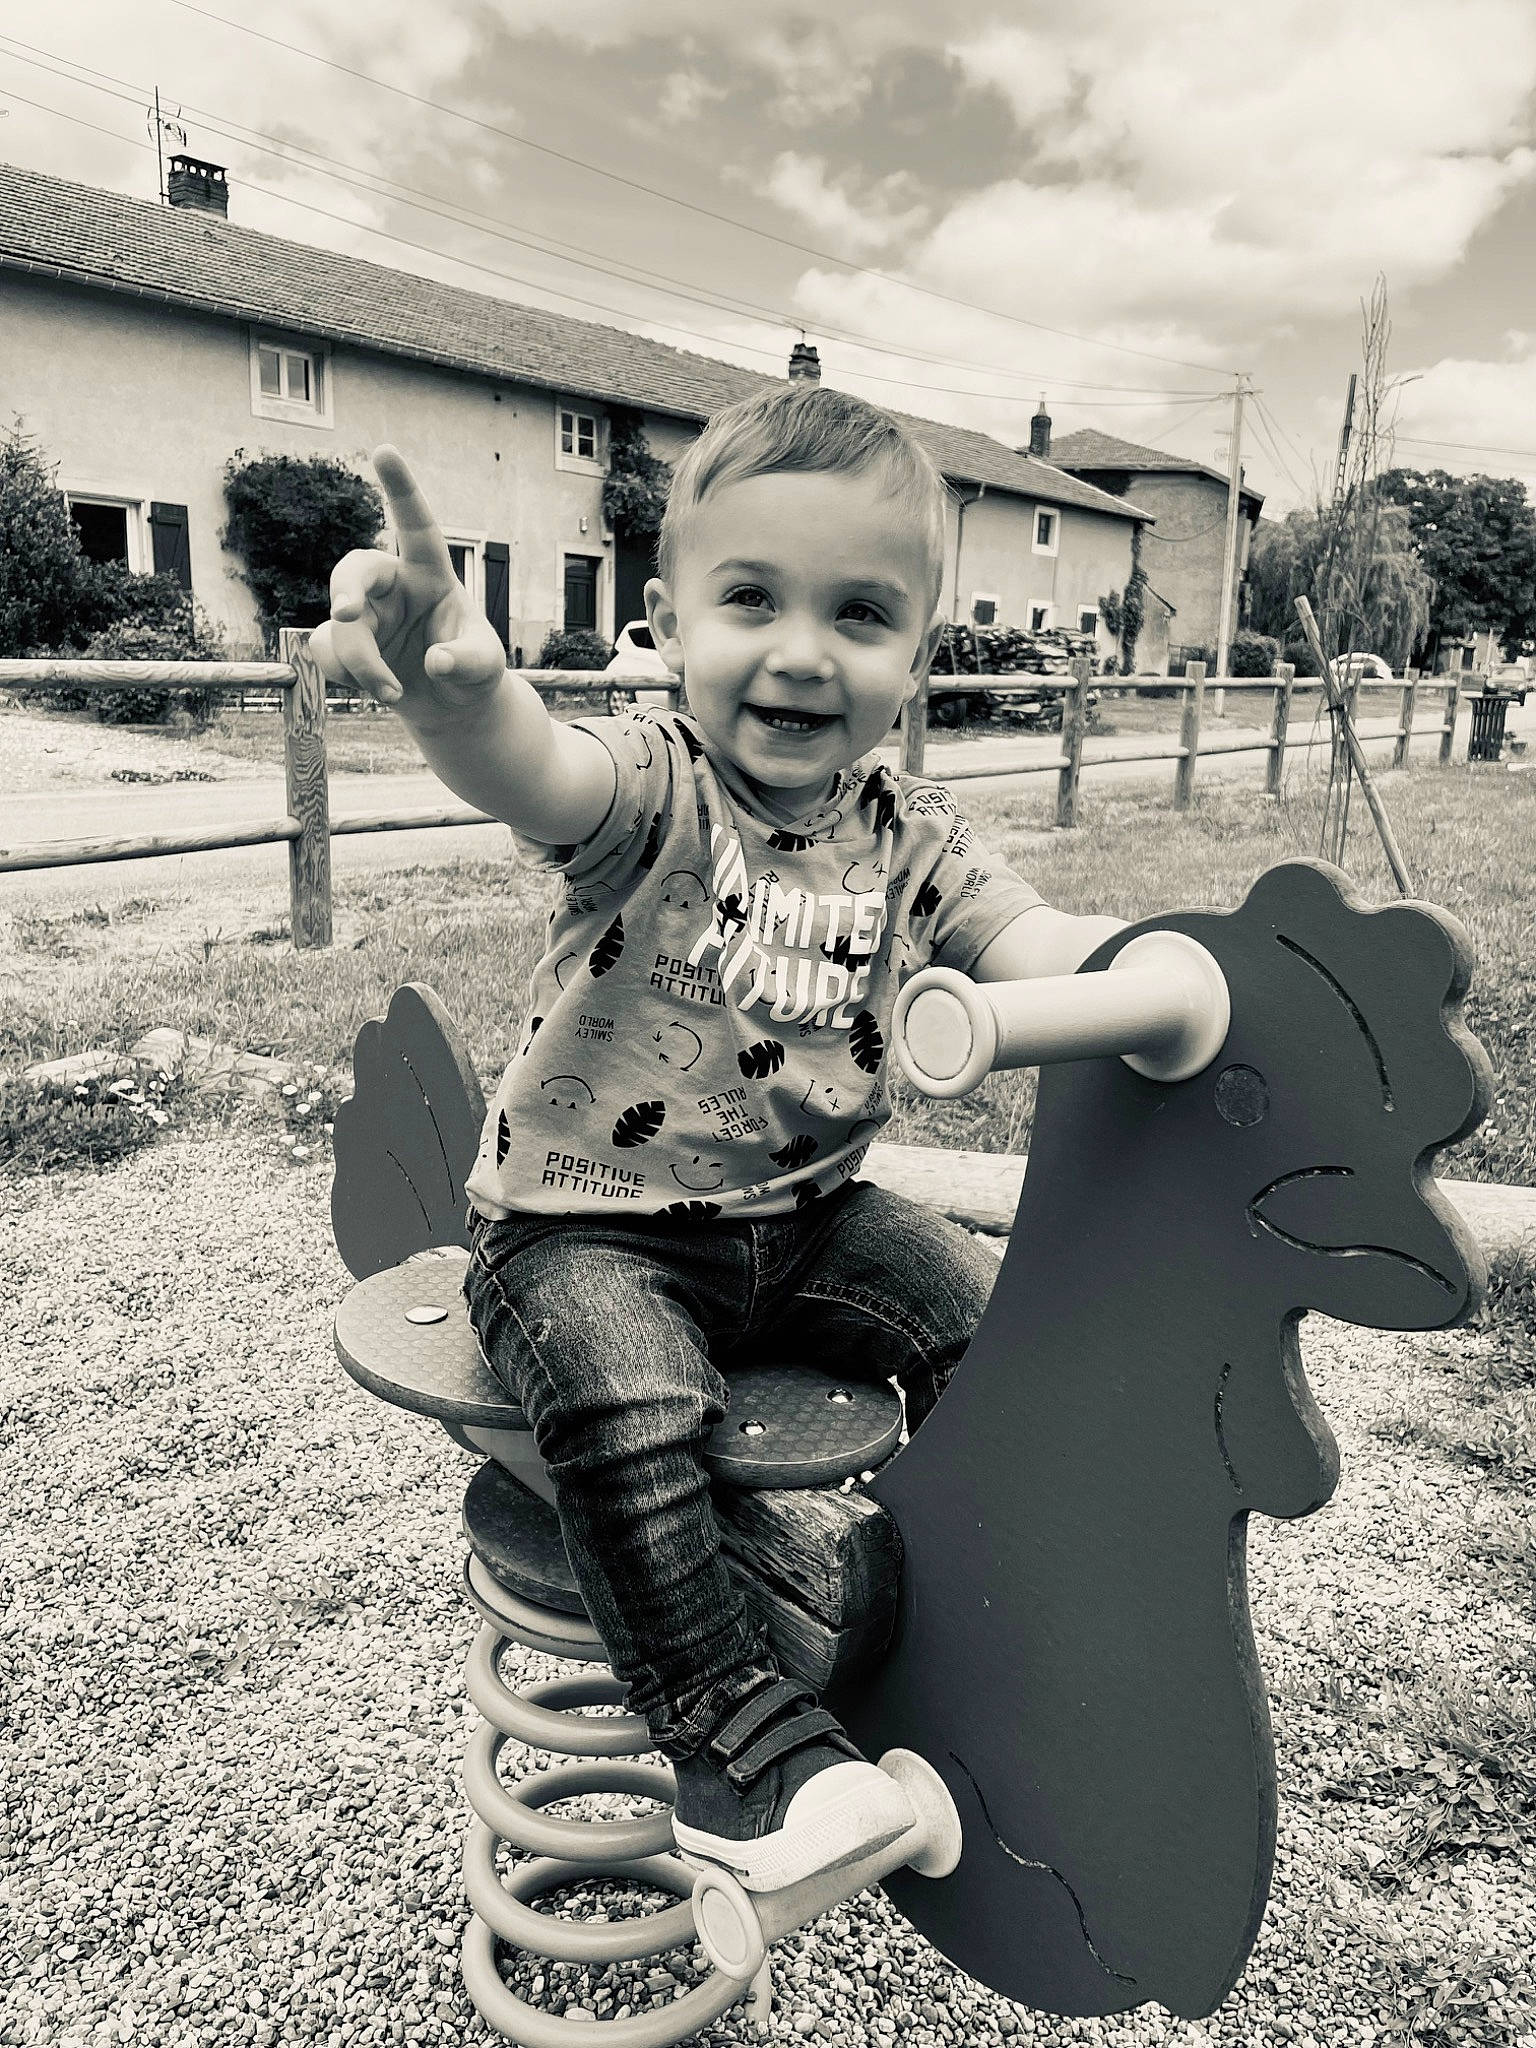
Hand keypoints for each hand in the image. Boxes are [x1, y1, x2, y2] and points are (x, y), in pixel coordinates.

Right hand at [308, 446, 507, 715]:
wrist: (450, 707)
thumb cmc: (473, 672)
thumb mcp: (486, 667)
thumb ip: (467, 661)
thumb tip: (435, 663)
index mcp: (430, 574)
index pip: (417, 527)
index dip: (401, 490)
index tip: (384, 451)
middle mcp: (393, 586)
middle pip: (355, 569)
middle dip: (345, 588)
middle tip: (345, 613)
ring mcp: (365, 613)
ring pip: (340, 625)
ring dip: (359, 663)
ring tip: (392, 694)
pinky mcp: (345, 642)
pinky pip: (325, 649)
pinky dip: (343, 675)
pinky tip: (372, 690)